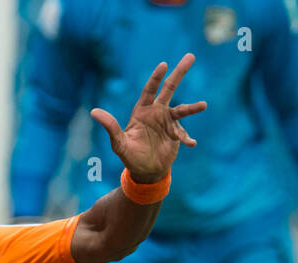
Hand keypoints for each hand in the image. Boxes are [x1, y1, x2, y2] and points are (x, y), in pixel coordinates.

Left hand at [91, 54, 205, 183]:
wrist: (146, 171)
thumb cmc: (130, 156)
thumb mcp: (119, 143)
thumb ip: (110, 127)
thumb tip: (93, 112)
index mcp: (142, 111)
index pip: (150, 90)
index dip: (156, 77)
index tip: (164, 64)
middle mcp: (157, 112)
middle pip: (169, 89)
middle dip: (179, 73)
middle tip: (190, 57)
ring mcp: (168, 122)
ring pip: (182, 110)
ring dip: (192, 108)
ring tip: (203, 105)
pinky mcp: (176, 135)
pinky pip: (184, 134)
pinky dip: (187, 138)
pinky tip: (191, 144)